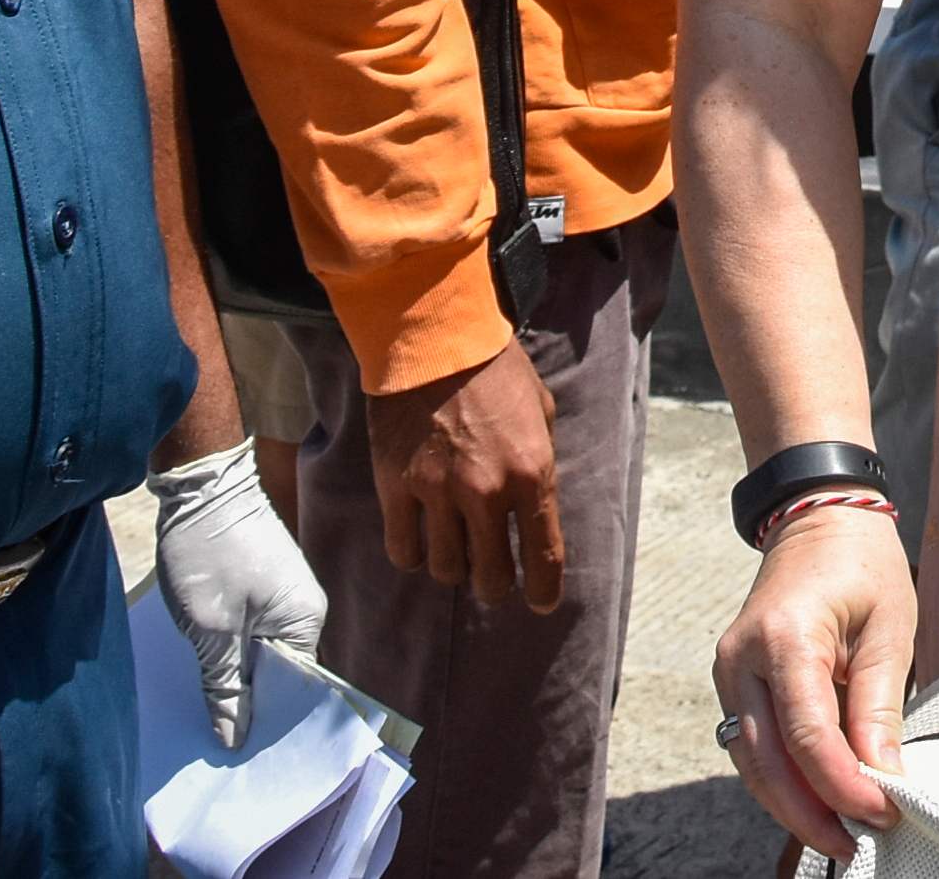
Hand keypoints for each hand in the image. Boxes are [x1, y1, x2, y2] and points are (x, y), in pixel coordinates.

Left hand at [150, 440, 329, 747]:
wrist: (198, 482)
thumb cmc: (207, 553)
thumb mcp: (210, 631)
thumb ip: (226, 688)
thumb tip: (237, 738)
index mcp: (304, 621)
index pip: (297, 691)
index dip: (270, 724)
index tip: (243, 758)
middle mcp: (303, 610)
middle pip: (281, 676)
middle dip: (252, 706)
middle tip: (218, 743)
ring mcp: (283, 595)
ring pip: (263, 655)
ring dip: (237, 679)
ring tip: (208, 713)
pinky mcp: (262, 585)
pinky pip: (252, 633)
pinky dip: (231, 654)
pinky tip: (207, 671)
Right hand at [368, 337, 564, 607]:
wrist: (435, 336)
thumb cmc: (496, 368)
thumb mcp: (540, 411)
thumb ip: (540, 462)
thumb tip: (535, 506)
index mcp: (533, 473)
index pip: (543, 556)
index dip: (543, 590)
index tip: (539, 601)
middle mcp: (487, 492)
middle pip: (490, 578)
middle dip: (494, 585)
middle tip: (492, 577)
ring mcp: (437, 492)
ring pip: (445, 569)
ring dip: (453, 567)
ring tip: (455, 550)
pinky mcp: (395, 486)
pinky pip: (403, 549)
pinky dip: (413, 553)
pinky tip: (419, 538)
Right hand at [711, 497, 917, 858]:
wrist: (820, 519)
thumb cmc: (863, 566)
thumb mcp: (890, 631)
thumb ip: (880, 708)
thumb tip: (883, 779)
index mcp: (785, 637)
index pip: (807, 736)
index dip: (843, 786)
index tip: (883, 813)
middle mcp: (742, 658)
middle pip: (767, 763)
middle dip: (811, 815)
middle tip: (856, 845)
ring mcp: (728, 671)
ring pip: (752, 763)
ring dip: (793, 806)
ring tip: (842, 834)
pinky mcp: (733, 682)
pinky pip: (752, 745)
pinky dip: (782, 779)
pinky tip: (817, 800)